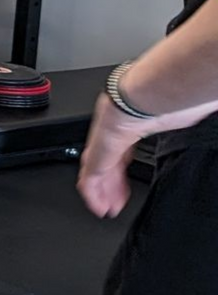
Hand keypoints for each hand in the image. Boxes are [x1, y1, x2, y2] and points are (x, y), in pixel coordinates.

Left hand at [78, 89, 217, 217]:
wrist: (159, 86)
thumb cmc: (175, 96)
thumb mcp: (181, 120)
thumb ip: (181, 130)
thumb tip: (202, 131)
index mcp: (133, 121)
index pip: (123, 150)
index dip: (122, 167)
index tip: (125, 180)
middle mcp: (115, 128)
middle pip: (109, 160)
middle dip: (111, 182)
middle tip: (114, 199)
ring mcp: (105, 137)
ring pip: (97, 169)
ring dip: (101, 190)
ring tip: (105, 207)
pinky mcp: (101, 147)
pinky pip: (91, 174)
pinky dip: (93, 192)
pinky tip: (97, 204)